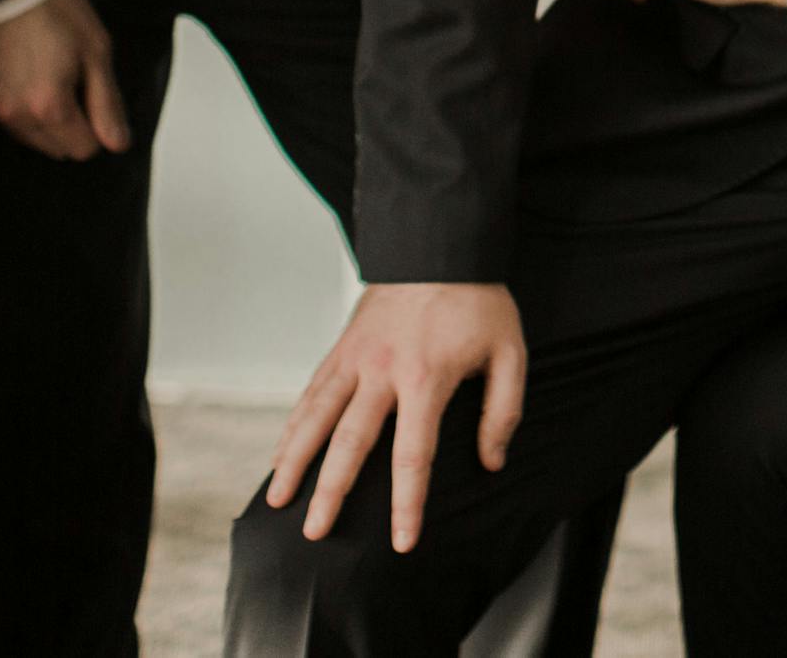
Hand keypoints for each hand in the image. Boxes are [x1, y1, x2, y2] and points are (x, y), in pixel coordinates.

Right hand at [0, 0, 130, 160]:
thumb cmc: (53, 10)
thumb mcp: (96, 52)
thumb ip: (107, 104)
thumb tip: (118, 144)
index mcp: (49, 109)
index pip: (84, 149)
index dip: (99, 126)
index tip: (97, 94)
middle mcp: (16, 117)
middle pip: (57, 149)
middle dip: (75, 127)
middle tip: (78, 82)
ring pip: (32, 139)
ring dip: (49, 121)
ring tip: (54, 76)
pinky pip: (11, 121)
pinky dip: (26, 109)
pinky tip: (32, 76)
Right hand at [265, 282, 527, 548]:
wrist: (439, 244)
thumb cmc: (479, 301)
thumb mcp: (509, 352)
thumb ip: (502, 410)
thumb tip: (491, 462)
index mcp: (426, 378)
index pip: (414, 455)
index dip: (407, 504)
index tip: (401, 542)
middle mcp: (382, 372)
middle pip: (351, 443)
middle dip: (331, 492)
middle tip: (314, 533)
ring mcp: (355, 358)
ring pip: (317, 417)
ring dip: (295, 460)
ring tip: (278, 500)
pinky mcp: (342, 347)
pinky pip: (311, 391)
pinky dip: (294, 423)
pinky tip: (281, 452)